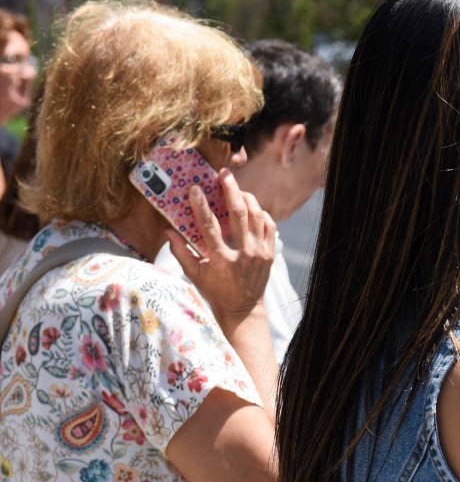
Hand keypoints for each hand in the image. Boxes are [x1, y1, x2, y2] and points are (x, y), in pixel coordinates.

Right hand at [166, 168, 275, 323]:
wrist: (243, 308)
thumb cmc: (214, 290)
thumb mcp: (193, 274)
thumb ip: (179, 252)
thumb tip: (167, 230)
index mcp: (220, 259)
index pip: (209, 226)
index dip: (201, 205)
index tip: (195, 188)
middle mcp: (242, 253)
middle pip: (239, 214)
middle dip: (231, 190)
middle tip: (224, 174)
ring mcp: (259, 252)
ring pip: (257, 215)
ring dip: (247, 198)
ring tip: (236, 188)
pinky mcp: (270, 252)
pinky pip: (269, 224)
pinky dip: (260, 213)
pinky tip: (251, 207)